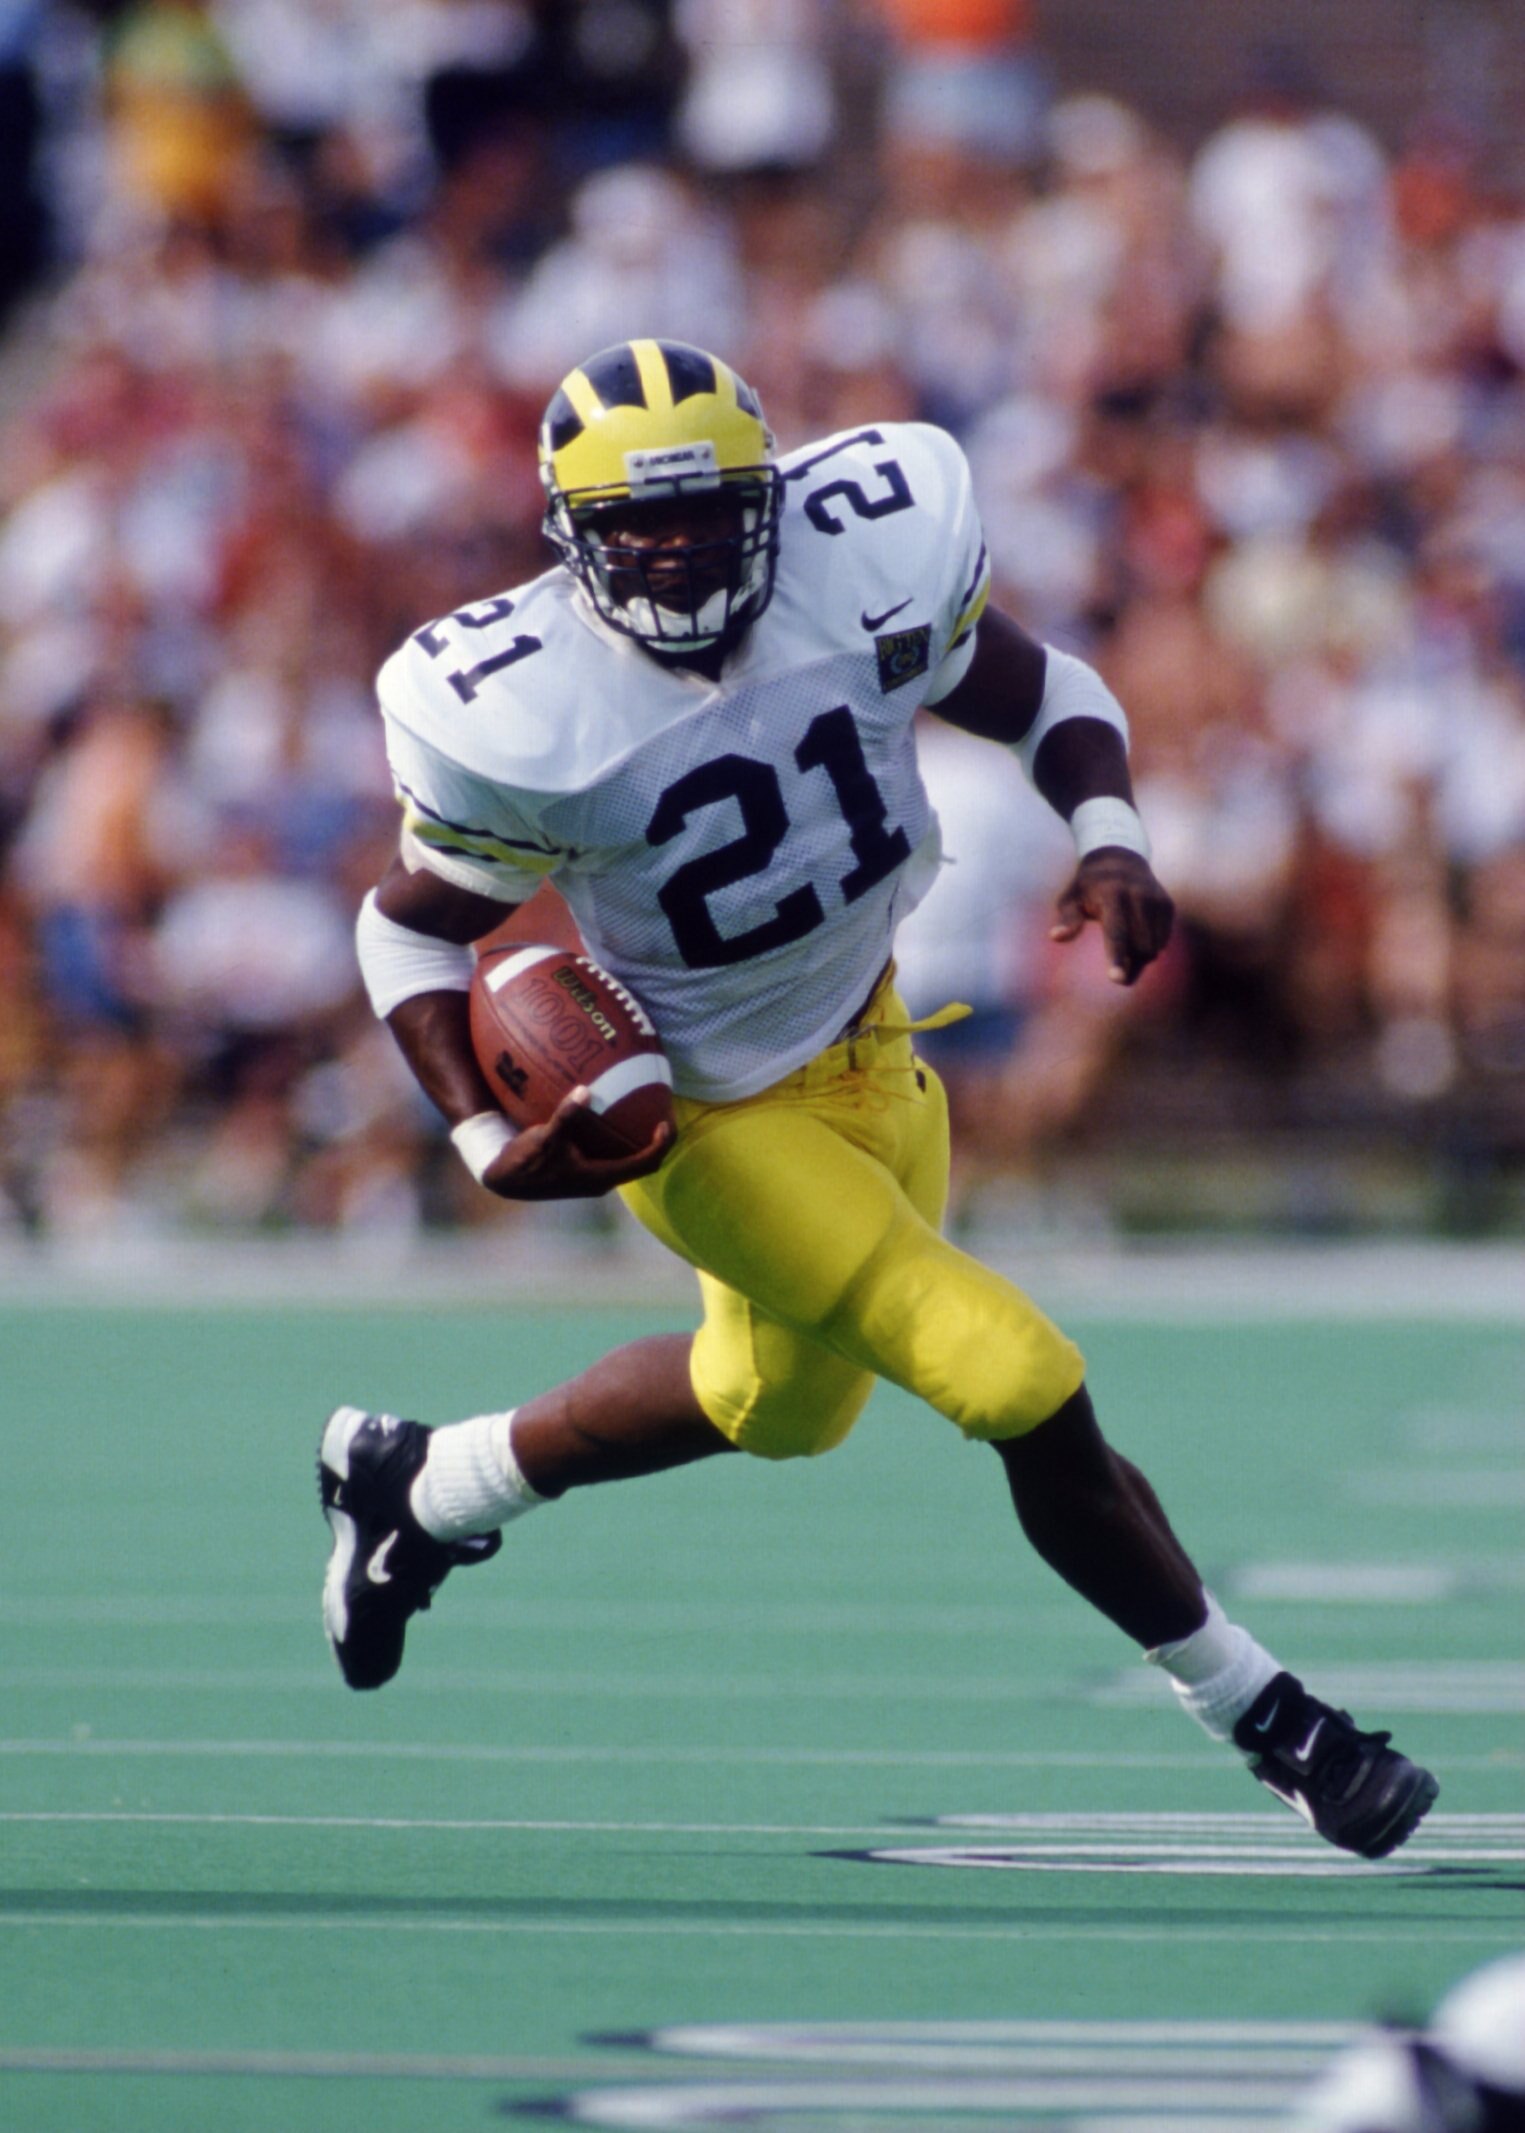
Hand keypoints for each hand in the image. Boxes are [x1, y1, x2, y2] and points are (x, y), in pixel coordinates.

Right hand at [480, 1088, 674, 1200]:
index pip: (645, 1163)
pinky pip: (611, 1152)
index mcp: (600, 1177)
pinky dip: (617, 1135)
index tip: (667, 1122)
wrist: (504, 1180)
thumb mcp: (544, 1138)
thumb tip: (584, 1091)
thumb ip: (566, 1117)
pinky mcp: (583, 1169)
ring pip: (627, 1158)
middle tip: (663, 1113)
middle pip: (642, 1162)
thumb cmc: (525, 1163)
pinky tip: (610, 1113)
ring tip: (644, 1111)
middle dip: (657, 1141)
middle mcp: (602, 1180)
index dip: (662, 1145)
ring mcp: (593, 1176)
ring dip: (639, 1139)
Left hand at [1051, 849, 1173, 985]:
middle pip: (1139, 947)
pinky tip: (1136, 935)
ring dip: (1139, 958)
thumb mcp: (1070, 898)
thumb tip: (1056, 936)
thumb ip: (1067, 918)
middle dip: (1129, 964)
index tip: (1117, 980)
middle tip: (1116, 971)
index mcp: (1112, 894)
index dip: (1116, 957)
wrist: (1120, 860)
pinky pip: (1162, 941)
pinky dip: (1150, 947)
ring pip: (1153, 948)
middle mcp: (1138, 895)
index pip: (1116, 932)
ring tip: (1124, 947)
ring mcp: (1156, 900)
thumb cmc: (1088, 887)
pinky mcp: (1167, 905)